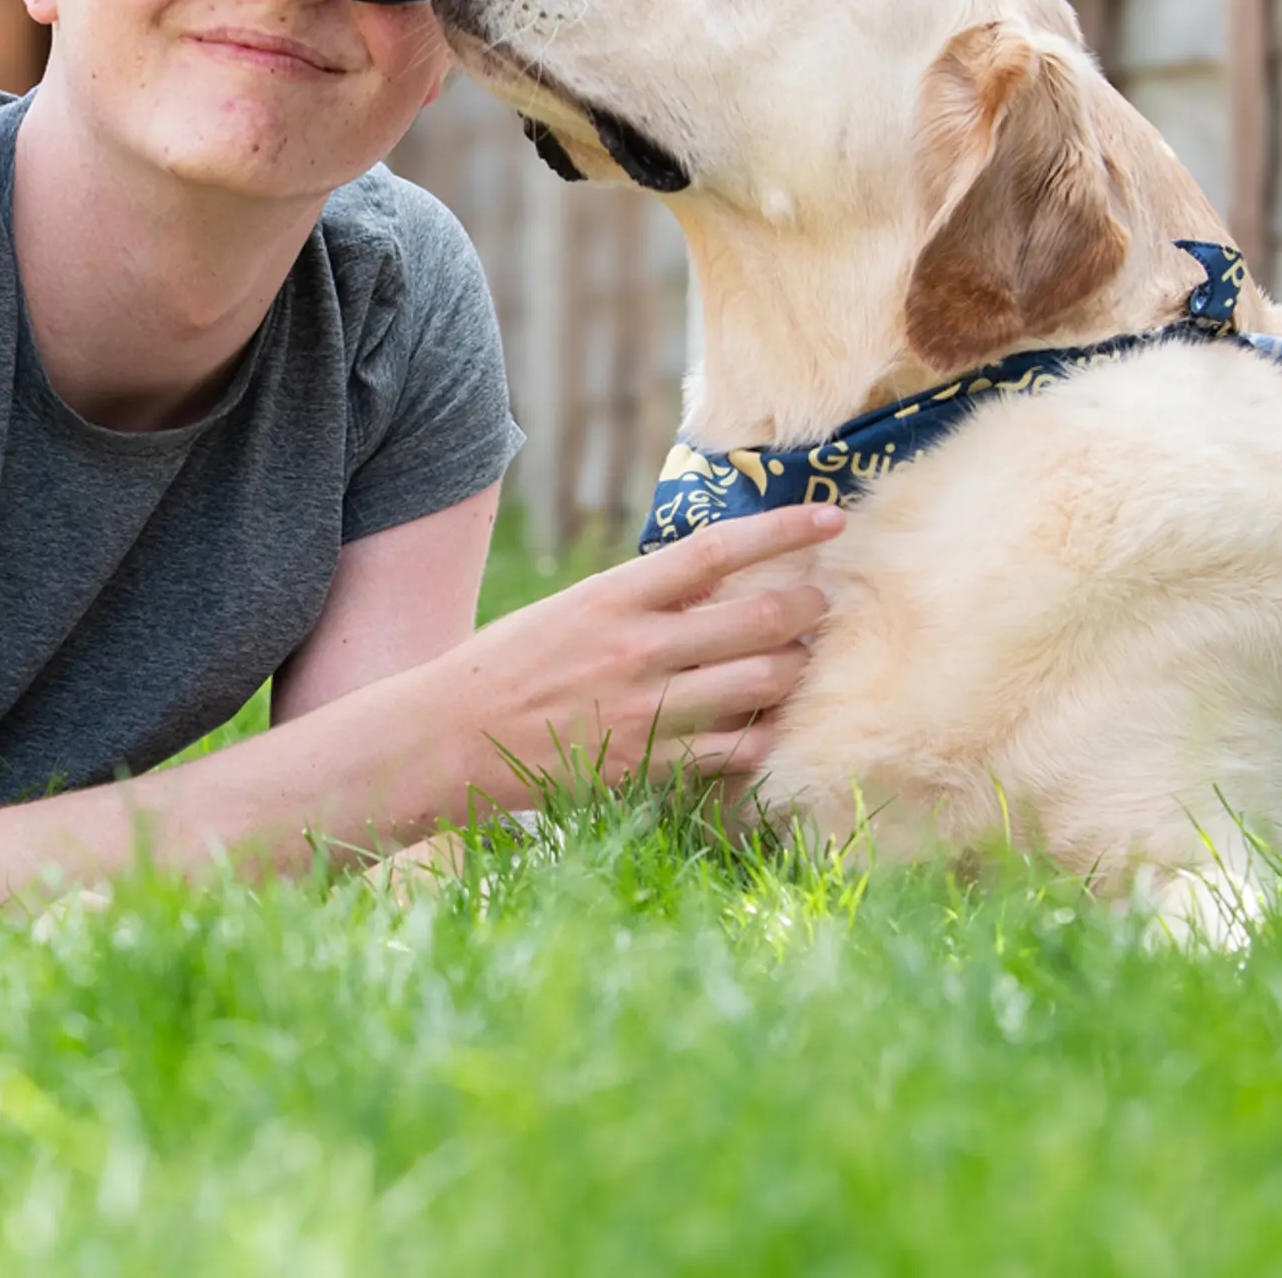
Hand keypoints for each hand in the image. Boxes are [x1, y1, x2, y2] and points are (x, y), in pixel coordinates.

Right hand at [423, 505, 840, 798]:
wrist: (451, 738)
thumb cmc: (510, 665)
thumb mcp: (572, 610)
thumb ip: (643, 598)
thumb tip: (718, 584)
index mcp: (614, 597)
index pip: (718, 549)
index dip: (784, 530)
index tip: (830, 518)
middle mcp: (637, 648)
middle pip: (759, 617)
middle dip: (808, 606)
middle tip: (820, 601)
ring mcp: (647, 709)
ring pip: (763, 682)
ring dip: (798, 667)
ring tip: (803, 659)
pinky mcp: (648, 763)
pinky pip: (739, 749)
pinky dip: (768, 732)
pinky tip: (774, 721)